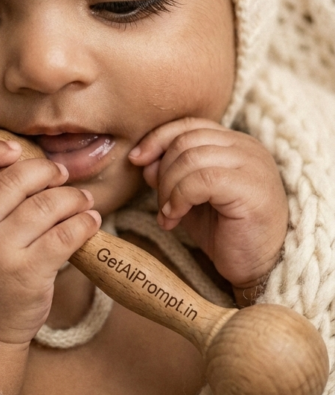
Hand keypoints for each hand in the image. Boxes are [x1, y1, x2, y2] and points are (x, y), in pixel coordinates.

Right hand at [0, 139, 100, 345]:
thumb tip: (19, 163)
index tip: (15, 150)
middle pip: (13, 181)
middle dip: (45, 171)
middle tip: (60, 174)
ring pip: (45, 205)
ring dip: (72, 197)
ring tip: (82, 199)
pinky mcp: (28, 274)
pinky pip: (65, 235)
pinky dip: (84, 223)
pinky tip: (90, 222)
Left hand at [128, 118, 287, 304]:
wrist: (258, 268)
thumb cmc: (226, 233)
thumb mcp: (190, 198)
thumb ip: (170, 175)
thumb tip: (143, 160)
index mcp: (235, 143)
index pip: (190, 125)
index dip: (158, 139)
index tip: (137, 161)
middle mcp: (247, 147)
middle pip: (186, 140)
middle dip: (162, 171)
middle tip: (161, 204)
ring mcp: (252, 165)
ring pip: (191, 158)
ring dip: (168, 188)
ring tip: (168, 215)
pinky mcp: (252, 188)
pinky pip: (203, 180)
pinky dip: (180, 197)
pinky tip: (175, 218)